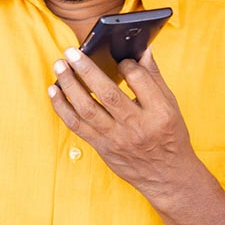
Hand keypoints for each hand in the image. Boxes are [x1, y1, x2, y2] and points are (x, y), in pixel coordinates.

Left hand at [48, 46, 196, 201]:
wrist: (166, 175)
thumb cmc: (169, 135)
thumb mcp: (170, 105)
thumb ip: (154, 77)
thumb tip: (143, 50)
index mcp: (159, 112)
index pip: (138, 80)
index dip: (126, 64)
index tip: (118, 58)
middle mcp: (137, 126)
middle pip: (107, 94)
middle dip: (86, 69)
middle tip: (71, 52)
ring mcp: (117, 138)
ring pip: (87, 109)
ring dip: (69, 85)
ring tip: (59, 66)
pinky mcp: (102, 147)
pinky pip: (76, 126)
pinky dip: (62, 107)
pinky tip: (54, 91)